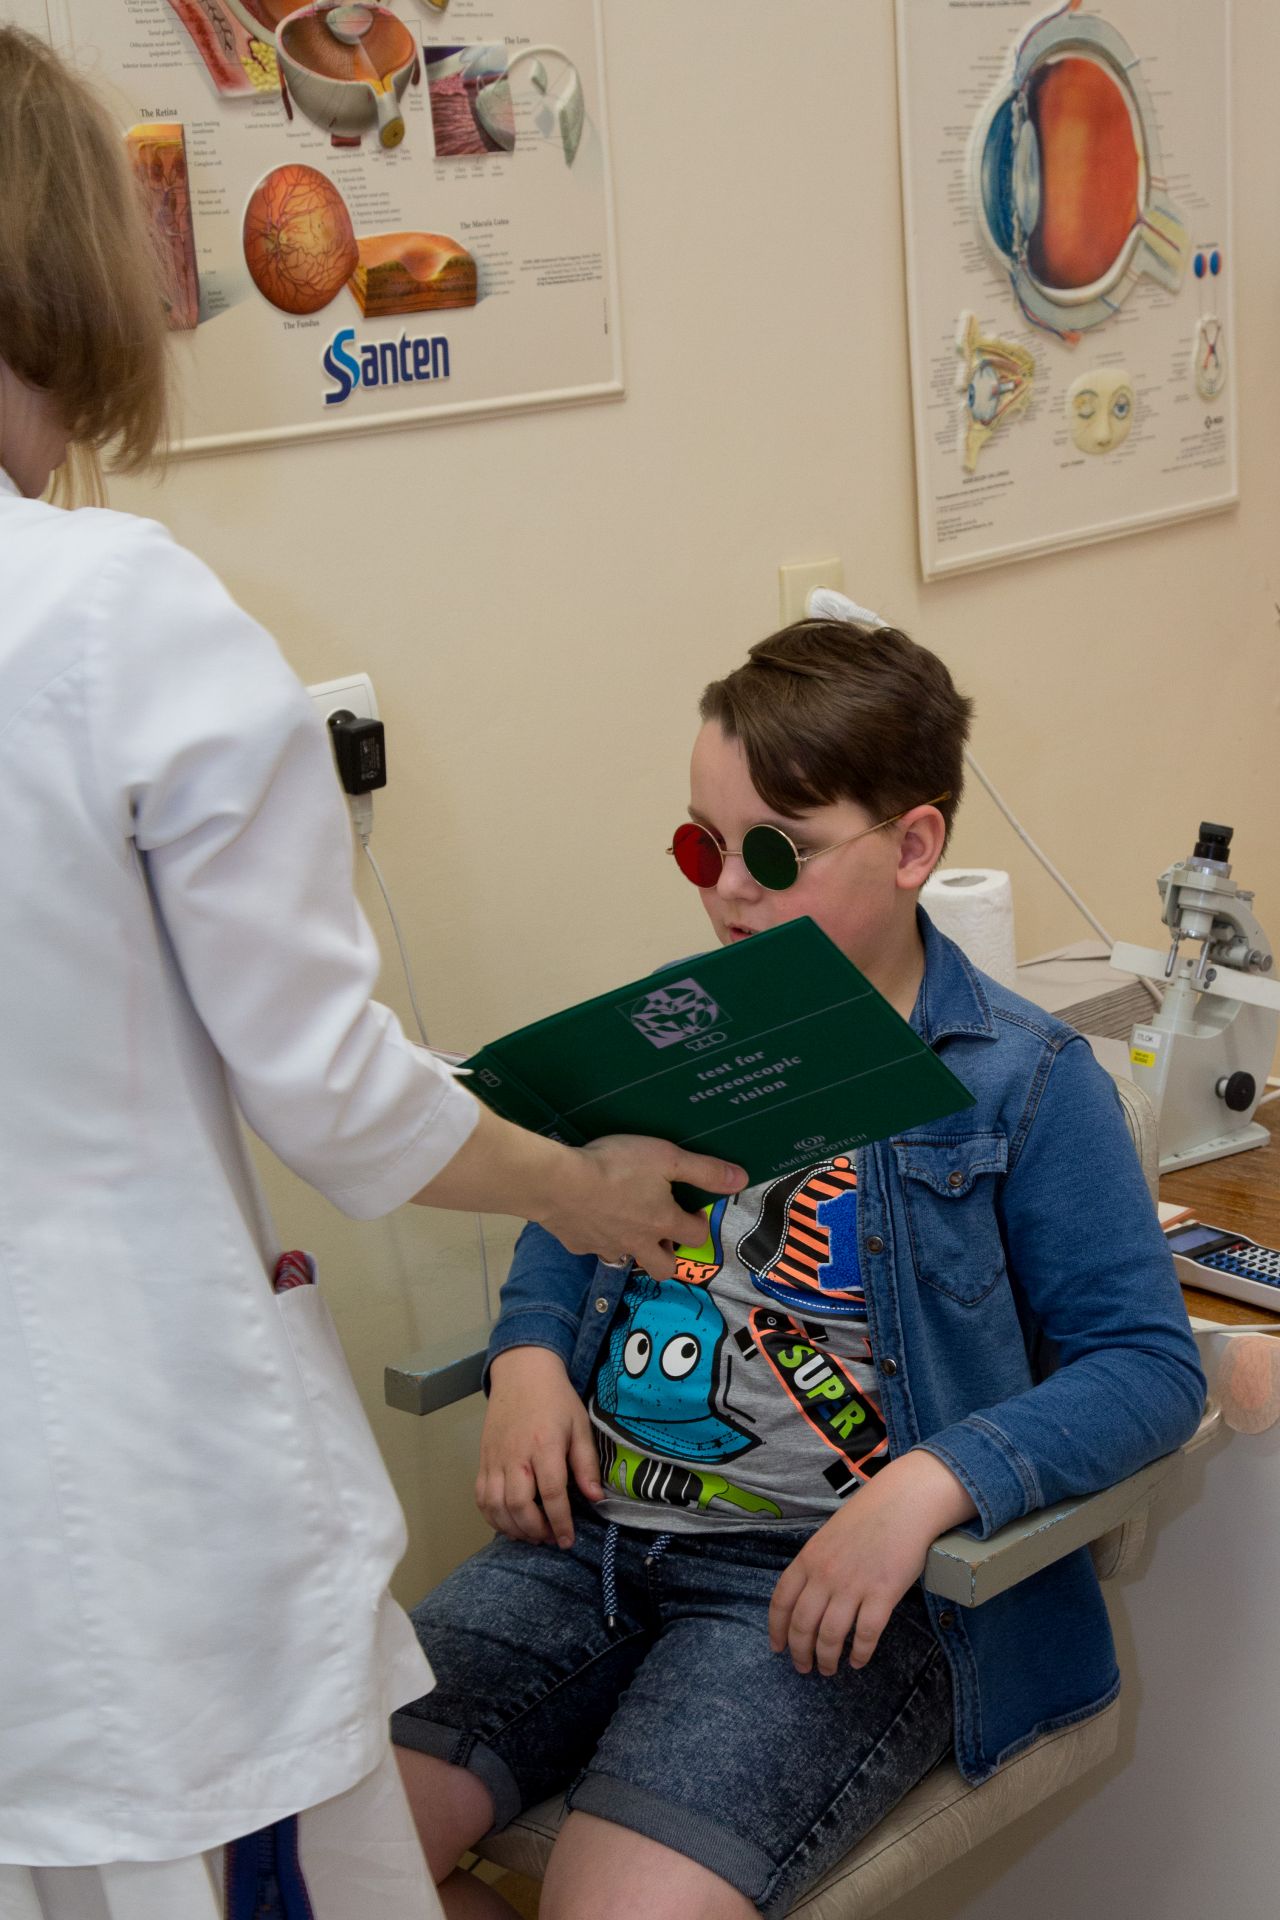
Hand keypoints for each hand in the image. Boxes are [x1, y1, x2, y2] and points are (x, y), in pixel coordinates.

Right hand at [476, 1346, 602, 1548]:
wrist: (522, 1373)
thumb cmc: (555, 1399)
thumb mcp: (579, 1426)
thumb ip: (586, 1464)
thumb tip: (596, 1498)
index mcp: (544, 1445)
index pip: (551, 1494)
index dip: (560, 1522)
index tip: (567, 1540)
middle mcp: (515, 1455)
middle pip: (519, 1505)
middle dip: (535, 1531)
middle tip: (550, 1538)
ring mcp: (495, 1459)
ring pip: (496, 1506)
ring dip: (513, 1528)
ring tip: (532, 1535)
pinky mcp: (483, 1460)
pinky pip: (481, 1497)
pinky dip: (492, 1517)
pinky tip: (508, 1523)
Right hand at [536, 1135, 745, 1282]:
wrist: (558, 1182)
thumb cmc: (616, 1166)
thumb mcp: (666, 1157)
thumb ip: (704, 1170)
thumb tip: (742, 1179)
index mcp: (663, 1222)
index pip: (695, 1236)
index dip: (699, 1224)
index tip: (692, 1211)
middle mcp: (638, 1242)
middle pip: (664, 1268)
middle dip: (670, 1256)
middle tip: (664, 1233)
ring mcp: (606, 1247)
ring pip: (627, 1259)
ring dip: (633, 1247)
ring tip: (626, 1224)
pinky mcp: (578, 1244)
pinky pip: (594, 1247)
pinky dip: (598, 1236)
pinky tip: (590, 1216)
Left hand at [769, 1452, 976, 1674]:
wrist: (904, 1502)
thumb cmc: (868, 1516)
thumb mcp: (829, 1536)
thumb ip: (816, 1565)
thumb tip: (808, 1597)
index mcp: (808, 1558)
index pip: (781, 1601)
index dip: (777, 1629)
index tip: (777, 1648)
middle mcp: (825, 1575)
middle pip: (803, 1625)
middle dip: (800, 1652)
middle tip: (804, 1668)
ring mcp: (853, 1585)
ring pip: (830, 1636)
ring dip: (826, 1659)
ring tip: (829, 1670)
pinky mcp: (883, 1594)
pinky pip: (866, 1635)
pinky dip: (860, 1654)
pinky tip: (858, 1662)